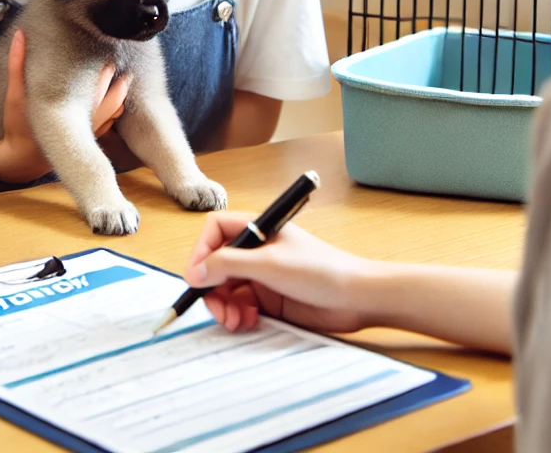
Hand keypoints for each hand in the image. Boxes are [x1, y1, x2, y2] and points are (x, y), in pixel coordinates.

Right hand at [0, 29, 128, 182]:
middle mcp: (80, 122)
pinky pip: (109, 124)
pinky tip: (120, 99)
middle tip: (119, 64)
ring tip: (125, 79)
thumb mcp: (15, 94)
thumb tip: (20, 35)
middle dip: (116, 81)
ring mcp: (86, 132)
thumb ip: (17, 64)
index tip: (108, 56)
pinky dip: (116, 111)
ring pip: (113, 113)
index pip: (92, 87)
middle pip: (108, 99)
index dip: (104, 72)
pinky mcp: (87, 139)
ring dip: (120, 96)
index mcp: (64, 109)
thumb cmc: (17, 124)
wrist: (20, 159)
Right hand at [183, 211, 377, 333]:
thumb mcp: (270, 264)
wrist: (356, 299)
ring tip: (236, 321)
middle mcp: (256, 250)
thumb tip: (194, 272)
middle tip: (219, 310)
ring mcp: (262, 275)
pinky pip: (240, 306)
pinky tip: (248, 322)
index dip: (201, 251)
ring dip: (224, 306)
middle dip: (212, 287)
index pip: (215, 231)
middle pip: (216, 263)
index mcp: (257, 229)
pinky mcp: (269, 298)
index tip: (196, 277)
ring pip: (226, 288)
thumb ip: (229, 264)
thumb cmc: (320, 271)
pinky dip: (238, 315)